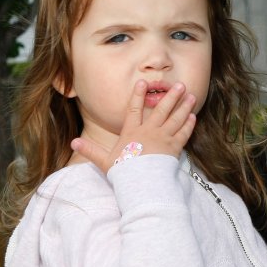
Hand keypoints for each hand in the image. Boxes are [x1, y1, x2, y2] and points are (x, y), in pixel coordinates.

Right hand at [71, 80, 196, 172]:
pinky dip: (189, 124)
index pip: (134, 109)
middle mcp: (149, 131)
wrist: (142, 183)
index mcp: (131, 132)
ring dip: (184, 106)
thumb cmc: (123, 173)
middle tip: (180, 85)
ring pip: (176, 118)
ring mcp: (163, 138)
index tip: (143, 82)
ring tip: (192, 96)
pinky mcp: (174, 147)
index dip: (138, 95)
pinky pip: (184, 133)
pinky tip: (193, 117)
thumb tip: (73, 143)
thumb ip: (91, 150)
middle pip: (162, 109)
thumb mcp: (104, 161)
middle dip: (172, 96)